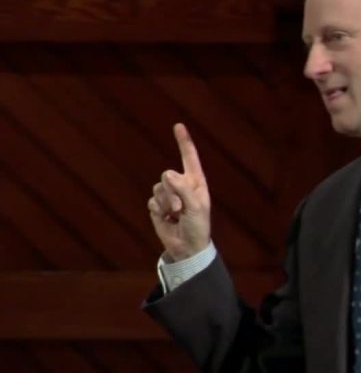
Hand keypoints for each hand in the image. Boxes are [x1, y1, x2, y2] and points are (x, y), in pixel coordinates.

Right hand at [148, 123, 210, 260]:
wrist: (187, 246)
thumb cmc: (198, 226)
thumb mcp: (196, 207)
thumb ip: (183, 189)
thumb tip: (168, 174)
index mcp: (195, 182)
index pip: (189, 158)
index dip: (184, 142)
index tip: (178, 126)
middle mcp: (181, 185)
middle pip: (167, 175)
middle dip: (171, 192)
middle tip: (180, 208)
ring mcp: (168, 195)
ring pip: (157, 188)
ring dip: (165, 203)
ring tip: (175, 214)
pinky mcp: (157, 206)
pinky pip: (151, 201)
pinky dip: (158, 210)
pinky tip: (166, 219)